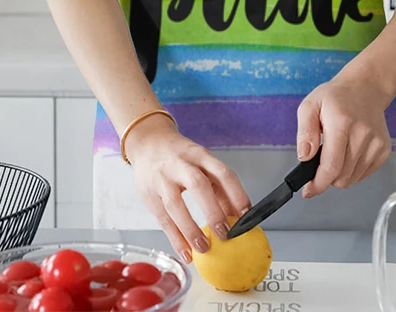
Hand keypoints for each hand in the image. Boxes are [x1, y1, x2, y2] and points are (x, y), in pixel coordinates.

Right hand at [125, 115, 250, 262]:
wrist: (149, 142)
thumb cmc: (181, 157)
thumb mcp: (202, 162)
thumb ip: (219, 186)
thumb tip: (237, 216)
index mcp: (200, 155)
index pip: (222, 172)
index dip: (237, 193)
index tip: (247, 215)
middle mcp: (181, 164)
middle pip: (198, 185)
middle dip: (213, 211)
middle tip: (225, 234)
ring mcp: (162, 179)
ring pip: (175, 204)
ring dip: (191, 229)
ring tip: (204, 248)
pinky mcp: (149, 195)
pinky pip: (163, 219)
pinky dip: (175, 239)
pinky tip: (186, 252)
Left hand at [296, 71, 392, 196]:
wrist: (364, 89)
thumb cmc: (335, 97)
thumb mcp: (310, 106)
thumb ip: (304, 132)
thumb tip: (304, 156)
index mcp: (342, 123)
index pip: (332, 165)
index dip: (319, 183)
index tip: (309, 191)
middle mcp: (363, 134)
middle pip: (342, 177)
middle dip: (326, 177)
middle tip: (319, 162)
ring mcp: (376, 144)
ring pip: (352, 178)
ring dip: (339, 174)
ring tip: (335, 152)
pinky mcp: (384, 150)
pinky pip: (363, 174)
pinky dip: (351, 170)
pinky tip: (347, 152)